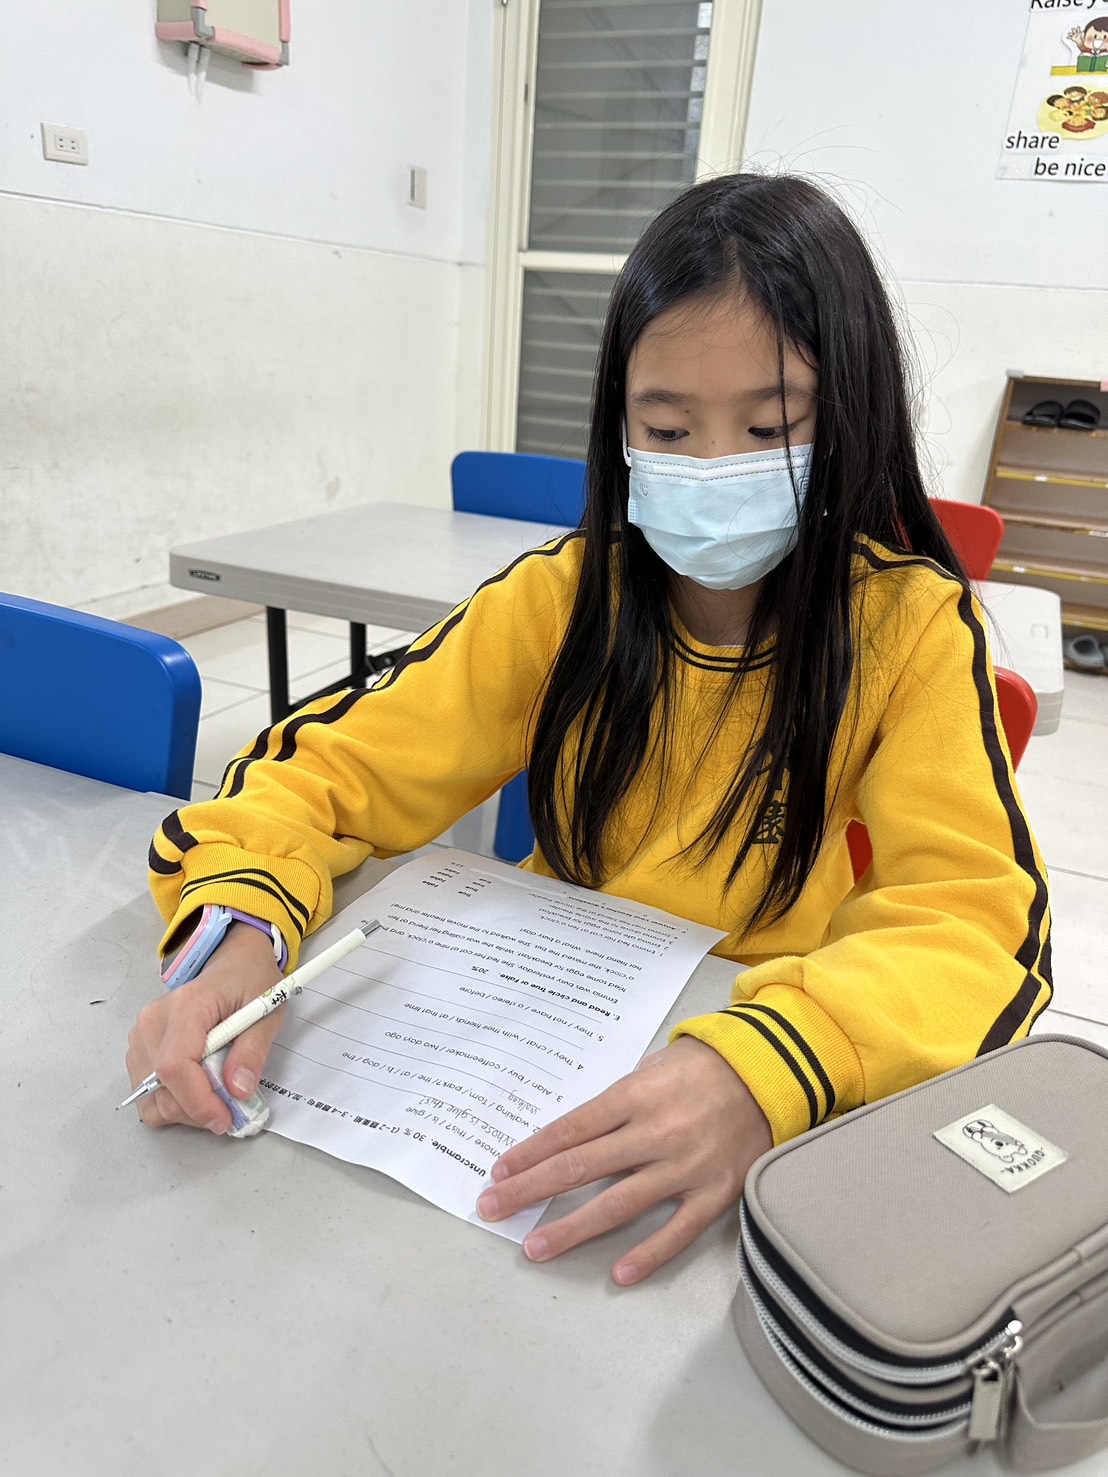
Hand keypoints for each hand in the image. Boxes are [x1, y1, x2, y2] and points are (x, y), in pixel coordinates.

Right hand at [125, 922, 283, 1132]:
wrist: (233, 963)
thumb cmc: (249, 982)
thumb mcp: (266, 1012)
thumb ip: (252, 1052)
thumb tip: (237, 1090)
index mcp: (186, 1006)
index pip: (174, 1065)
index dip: (196, 1100)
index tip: (223, 1118)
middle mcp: (153, 1021)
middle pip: (159, 1085)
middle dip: (195, 1110)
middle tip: (229, 1112)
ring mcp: (141, 1034)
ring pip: (148, 1094)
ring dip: (182, 1110)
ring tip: (215, 1100)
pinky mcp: (141, 1046)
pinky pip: (146, 1090)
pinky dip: (170, 1102)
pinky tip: (196, 1093)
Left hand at [475, 1036, 772, 1283]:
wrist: (771, 1071)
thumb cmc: (704, 1067)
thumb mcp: (651, 1068)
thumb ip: (615, 1104)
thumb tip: (570, 1136)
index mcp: (635, 1096)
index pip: (569, 1130)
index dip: (531, 1153)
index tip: (500, 1172)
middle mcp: (655, 1132)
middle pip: (580, 1166)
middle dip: (531, 1189)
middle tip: (493, 1207)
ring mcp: (685, 1166)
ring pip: (619, 1204)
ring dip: (573, 1227)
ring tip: (536, 1246)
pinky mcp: (715, 1192)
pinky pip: (677, 1229)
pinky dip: (648, 1253)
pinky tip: (619, 1272)